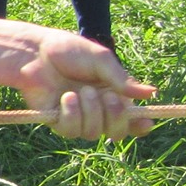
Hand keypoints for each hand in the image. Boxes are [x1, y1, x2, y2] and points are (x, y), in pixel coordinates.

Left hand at [14, 30, 153, 140]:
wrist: (35, 53)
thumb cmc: (68, 52)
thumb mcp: (100, 60)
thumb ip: (121, 79)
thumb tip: (151, 93)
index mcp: (113, 94)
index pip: (131, 118)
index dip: (139, 125)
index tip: (146, 122)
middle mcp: (98, 110)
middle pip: (117, 132)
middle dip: (116, 117)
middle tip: (108, 97)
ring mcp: (78, 118)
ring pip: (94, 133)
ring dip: (91, 111)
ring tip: (80, 91)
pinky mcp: (58, 122)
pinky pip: (72, 130)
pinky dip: (72, 114)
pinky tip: (66, 98)